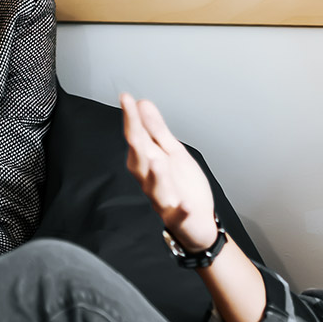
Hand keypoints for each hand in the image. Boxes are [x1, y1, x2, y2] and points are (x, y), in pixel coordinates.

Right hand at [120, 94, 216, 249]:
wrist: (196, 222)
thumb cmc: (182, 186)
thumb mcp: (172, 153)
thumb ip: (156, 130)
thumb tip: (142, 104)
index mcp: (149, 163)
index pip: (137, 138)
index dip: (131, 119)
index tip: (126, 99)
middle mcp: (151, 181)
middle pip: (141, 162)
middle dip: (137, 143)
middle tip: (134, 124)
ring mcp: (165, 200)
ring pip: (156, 189)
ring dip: (157, 176)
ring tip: (158, 160)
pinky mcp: (179, 217)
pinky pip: (179, 215)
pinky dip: (182, 210)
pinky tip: (185, 205)